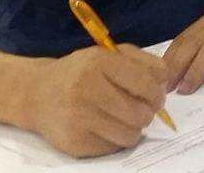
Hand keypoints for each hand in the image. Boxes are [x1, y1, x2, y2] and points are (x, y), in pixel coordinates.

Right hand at [23, 44, 167, 157]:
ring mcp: (79, 117)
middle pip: (141, 112)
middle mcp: (87, 87)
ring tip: (124, 118)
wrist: (38, 93)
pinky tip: (104, 126)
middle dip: (148, 112)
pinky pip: (113, 148)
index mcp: (99, 61)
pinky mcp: (74, 142)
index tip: (155, 93)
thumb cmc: (80, 71)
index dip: (158, 91)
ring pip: (130, 135)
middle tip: (143, 108)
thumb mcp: (107, 55)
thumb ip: (140, 62)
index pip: (146, 81)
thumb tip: (165, 82)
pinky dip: (115, 139)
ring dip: (134, 128)